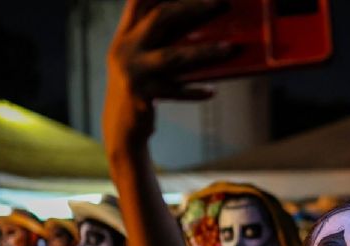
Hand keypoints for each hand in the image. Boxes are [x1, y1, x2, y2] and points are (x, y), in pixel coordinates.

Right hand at [103, 0, 233, 151]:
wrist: (121, 128)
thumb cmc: (141, 89)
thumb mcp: (144, 60)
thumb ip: (162, 40)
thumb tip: (202, 23)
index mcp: (125, 36)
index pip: (140, 2)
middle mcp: (124, 49)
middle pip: (159, 18)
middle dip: (192, 8)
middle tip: (220, 2)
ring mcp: (131, 72)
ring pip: (173, 56)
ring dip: (204, 52)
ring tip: (229, 48)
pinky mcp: (141, 95)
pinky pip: (175, 91)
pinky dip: (194, 91)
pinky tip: (212, 91)